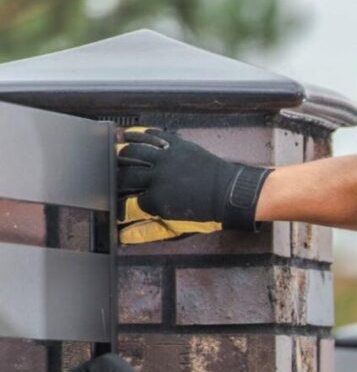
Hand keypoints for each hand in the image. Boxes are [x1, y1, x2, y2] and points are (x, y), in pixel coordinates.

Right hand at [117, 128, 270, 230]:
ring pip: (133, 151)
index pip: (126, 202)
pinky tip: (128, 135)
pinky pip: (152, 135)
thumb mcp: (178, 227)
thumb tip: (123, 236)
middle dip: (115, 179)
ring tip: (114, 154)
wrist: (232, 194)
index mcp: (157, 200)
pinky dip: (138, 134)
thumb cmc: (208, 214)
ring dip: (121, 153)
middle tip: (109, 178)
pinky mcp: (177, 145)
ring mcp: (166, 158)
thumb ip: (150, 231)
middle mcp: (157, 177)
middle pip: (124, 175)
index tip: (112, 202)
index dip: (118, 204)